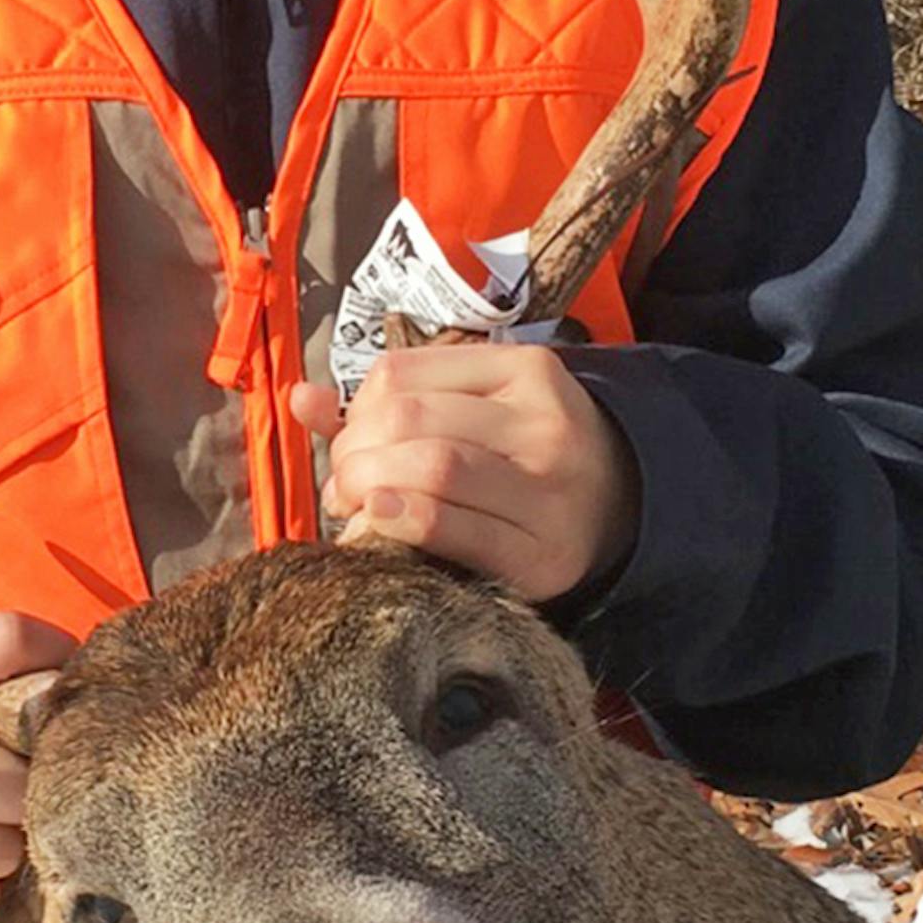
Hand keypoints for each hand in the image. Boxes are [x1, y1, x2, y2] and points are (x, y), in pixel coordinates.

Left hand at [289, 346, 640, 601]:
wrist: (622, 512)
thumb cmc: (527, 454)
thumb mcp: (477, 406)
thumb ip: (391, 402)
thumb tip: (300, 399)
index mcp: (524, 369)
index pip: (401, 375)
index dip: (353, 412)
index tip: (350, 443)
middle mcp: (542, 421)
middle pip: (408, 421)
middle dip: (354, 455)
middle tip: (345, 485)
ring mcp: (547, 488)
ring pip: (430, 468)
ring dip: (368, 490)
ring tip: (357, 509)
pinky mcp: (541, 553)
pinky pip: (450, 528)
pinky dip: (397, 524)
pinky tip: (376, 526)